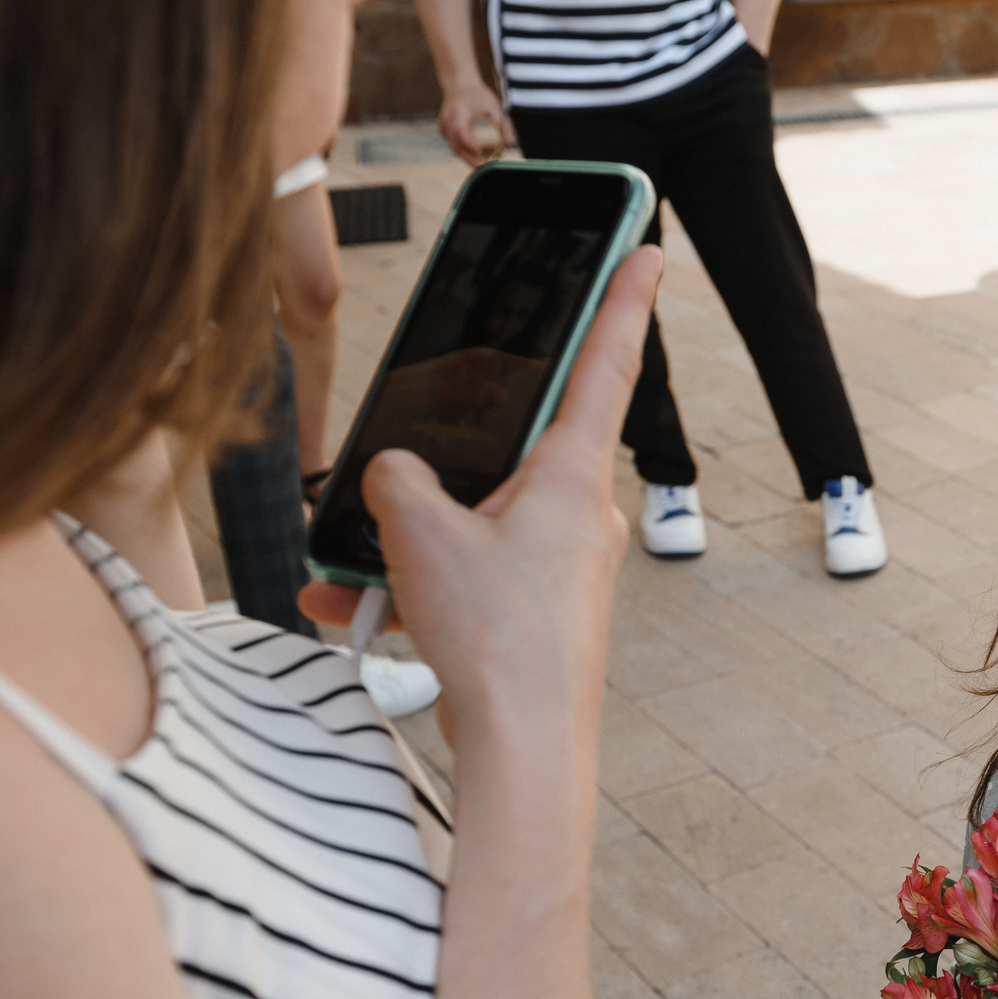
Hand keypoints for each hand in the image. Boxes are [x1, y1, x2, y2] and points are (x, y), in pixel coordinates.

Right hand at [298, 248, 659, 750]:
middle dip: (445, 461)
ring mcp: (562, 567)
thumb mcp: (420, 531)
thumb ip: (395, 481)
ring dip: (409, 539)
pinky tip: (348, 606)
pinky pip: (467, 578)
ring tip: (354, 564)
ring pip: (475, 522)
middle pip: (510, 451)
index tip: (649, 249)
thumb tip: (393, 481)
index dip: (621, 300)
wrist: (523, 749)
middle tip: (411, 470)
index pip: (604, 364)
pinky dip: (410, 588)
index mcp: (572, 475)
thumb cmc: (496, 639)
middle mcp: (580, 515)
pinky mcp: (538, 613)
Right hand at [438, 79, 516, 167]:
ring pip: (453, 147)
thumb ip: (502, 125)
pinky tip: (475, 157)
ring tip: (481, 166)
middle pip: (456, 144)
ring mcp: (443, 125)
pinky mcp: (443, 130)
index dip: (469, 144)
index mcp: (458, 110)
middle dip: (470, 158)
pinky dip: (463, 152)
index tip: (480, 154)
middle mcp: (447, 119)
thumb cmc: (478, 95)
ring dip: (466, 158)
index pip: (461, 131)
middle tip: (484, 168)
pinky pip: (453, 144)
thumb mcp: (494, 106)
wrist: (460, 84)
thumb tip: (511, 143)